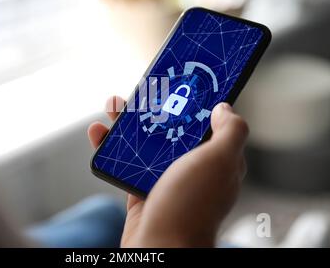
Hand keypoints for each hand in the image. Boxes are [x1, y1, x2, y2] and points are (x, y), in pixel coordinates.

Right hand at [88, 97, 247, 246]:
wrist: (159, 247)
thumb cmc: (190, 206)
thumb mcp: (219, 161)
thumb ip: (230, 131)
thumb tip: (224, 108)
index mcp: (216, 160)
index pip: (210, 123)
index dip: (197, 102)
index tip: (182, 82)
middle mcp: (192, 168)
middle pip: (173, 129)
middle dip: (157, 107)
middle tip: (142, 90)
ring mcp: (165, 178)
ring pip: (147, 142)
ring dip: (128, 122)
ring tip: (113, 105)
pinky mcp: (140, 188)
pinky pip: (125, 161)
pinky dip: (111, 146)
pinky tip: (99, 133)